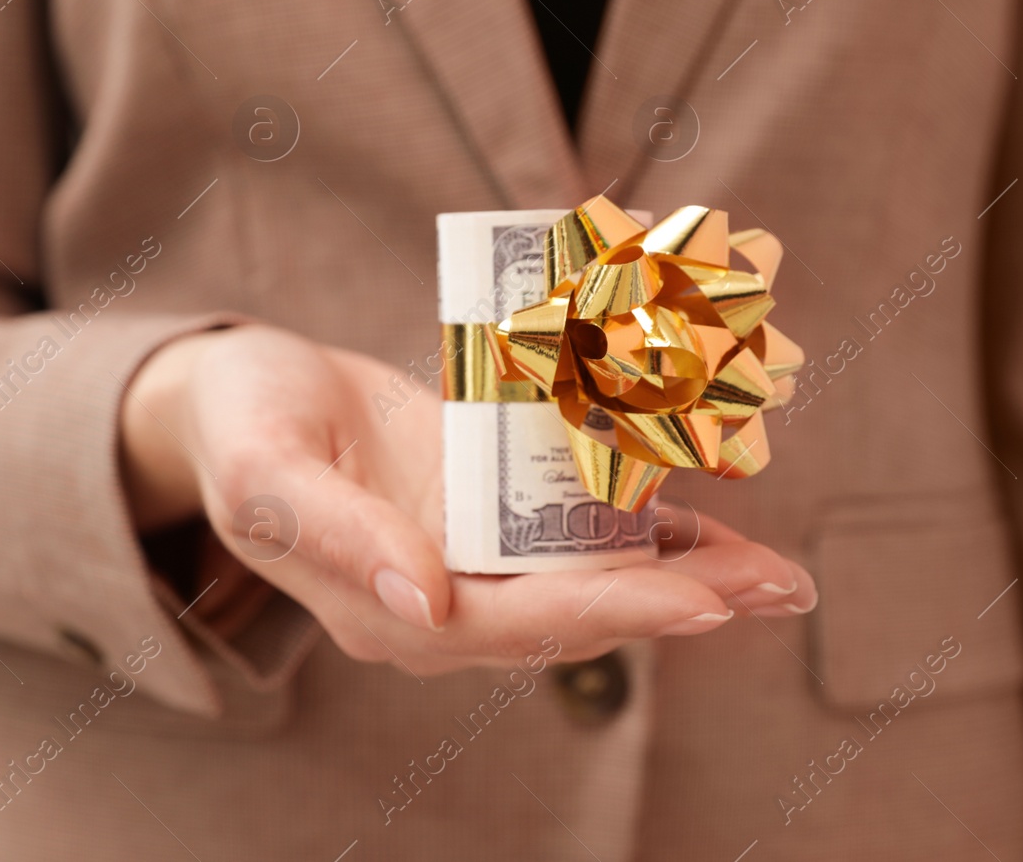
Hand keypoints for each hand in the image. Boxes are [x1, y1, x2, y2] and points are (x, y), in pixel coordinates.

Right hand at [119, 324, 816, 674]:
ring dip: (688, 573)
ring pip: (597, 577)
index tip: (706, 603)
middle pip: (583, 612)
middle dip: (684, 601)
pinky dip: (647, 524)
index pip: (523, 625)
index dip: (618, 613)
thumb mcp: (268, 476)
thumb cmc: (243, 429)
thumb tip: (423, 606)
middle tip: (782, 586)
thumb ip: (336, 539)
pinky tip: (713, 510)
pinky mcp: (493, 514)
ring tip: (778, 571)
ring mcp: (476, 560)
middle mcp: (449, 600)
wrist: (240, 397)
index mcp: (395, 613)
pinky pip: (580, 529)